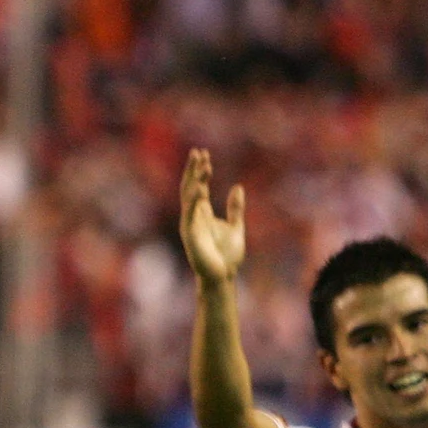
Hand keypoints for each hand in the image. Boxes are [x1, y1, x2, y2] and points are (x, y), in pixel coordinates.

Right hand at [178, 148, 245, 282]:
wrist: (223, 276)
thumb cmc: (227, 255)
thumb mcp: (236, 226)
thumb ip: (235, 208)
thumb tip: (237, 187)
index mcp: (202, 213)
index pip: (199, 186)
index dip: (201, 170)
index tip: (205, 155)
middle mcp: (193, 216)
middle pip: (191, 186)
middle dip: (194, 169)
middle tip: (198, 152)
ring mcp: (190, 224)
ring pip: (189, 196)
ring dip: (195, 179)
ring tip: (201, 164)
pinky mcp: (190, 234)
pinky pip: (190, 214)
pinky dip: (193, 200)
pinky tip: (199, 187)